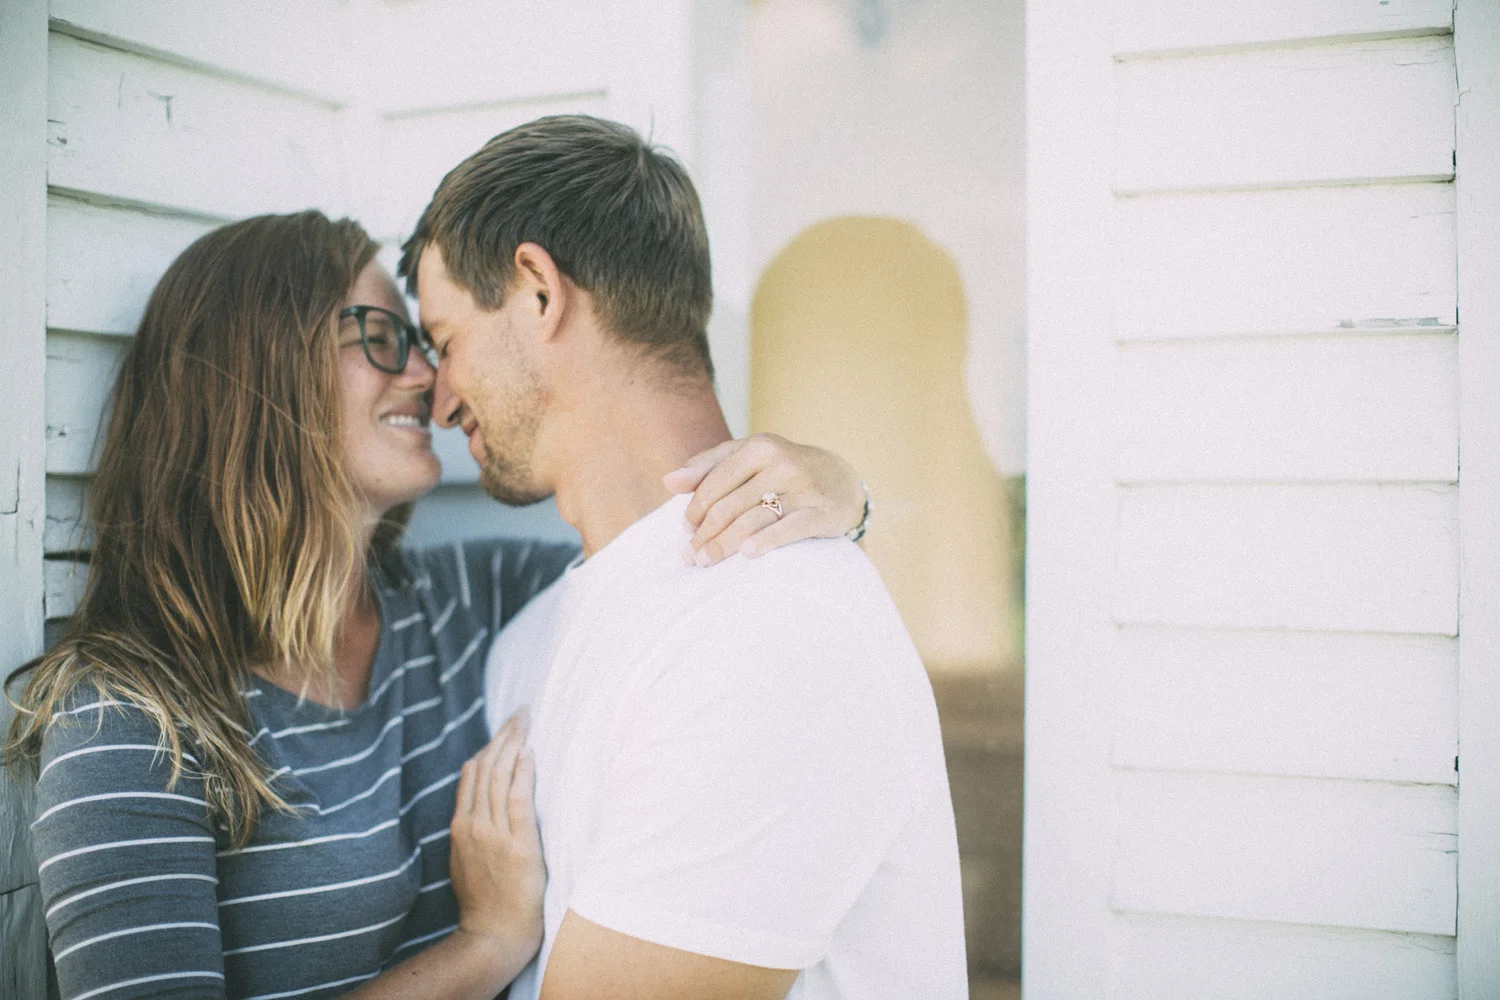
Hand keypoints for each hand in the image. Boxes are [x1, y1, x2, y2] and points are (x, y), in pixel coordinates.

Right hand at [449, 710, 544, 980]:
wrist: (493, 933)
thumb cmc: (486, 899)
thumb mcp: (465, 857)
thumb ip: (472, 826)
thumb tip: (479, 798)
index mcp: (461, 825)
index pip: (473, 773)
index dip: (490, 746)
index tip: (505, 726)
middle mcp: (474, 824)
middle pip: (487, 768)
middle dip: (504, 736)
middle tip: (520, 712)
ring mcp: (493, 834)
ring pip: (499, 778)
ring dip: (514, 745)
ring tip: (525, 721)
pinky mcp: (517, 844)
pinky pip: (517, 800)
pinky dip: (522, 774)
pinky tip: (529, 754)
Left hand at [665, 432, 863, 565]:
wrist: (841, 480)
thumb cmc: (782, 470)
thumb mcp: (747, 457)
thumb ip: (707, 466)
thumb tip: (668, 481)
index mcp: (759, 446)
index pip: (714, 482)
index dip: (694, 510)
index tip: (685, 531)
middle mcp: (781, 463)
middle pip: (730, 505)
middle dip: (705, 534)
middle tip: (691, 556)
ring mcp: (803, 488)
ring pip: (752, 519)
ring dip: (724, 544)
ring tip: (706, 562)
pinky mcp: (822, 512)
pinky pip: (788, 529)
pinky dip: (765, 542)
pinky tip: (746, 555)